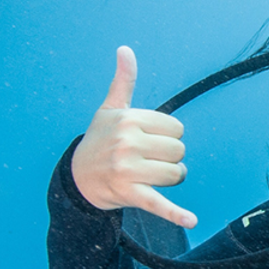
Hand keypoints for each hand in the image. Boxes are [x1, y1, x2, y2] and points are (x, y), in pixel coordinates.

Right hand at [72, 46, 197, 227]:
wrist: (77, 179)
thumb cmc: (100, 140)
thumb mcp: (110, 109)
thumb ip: (123, 81)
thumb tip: (125, 49)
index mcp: (128, 120)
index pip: (177, 129)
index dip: (167, 137)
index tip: (147, 141)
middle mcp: (127, 143)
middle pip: (179, 152)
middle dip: (169, 159)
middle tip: (146, 161)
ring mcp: (127, 170)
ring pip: (177, 174)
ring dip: (169, 180)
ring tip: (147, 177)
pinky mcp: (129, 194)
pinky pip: (159, 203)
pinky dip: (176, 214)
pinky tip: (191, 219)